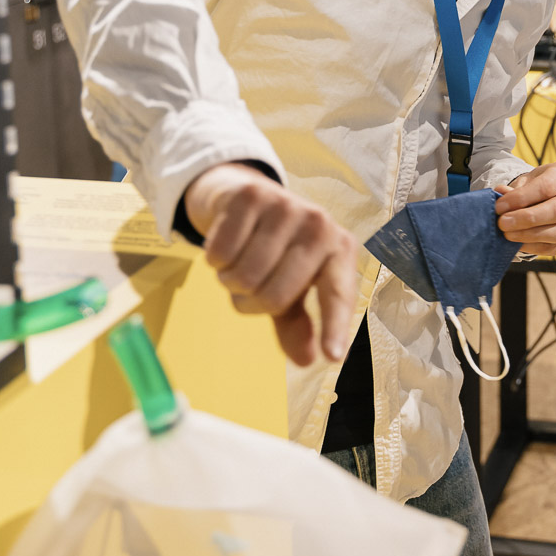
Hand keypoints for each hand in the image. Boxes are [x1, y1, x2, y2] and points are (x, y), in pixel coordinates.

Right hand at [182, 163, 357, 366]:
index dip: (334, 327)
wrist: (244, 195)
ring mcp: (286, 206)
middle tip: (250, 287)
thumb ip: (298, 325)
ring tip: (239, 264)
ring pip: (244, 278)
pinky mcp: (250, 195)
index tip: (332, 357)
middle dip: (251, 303)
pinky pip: (220, 254)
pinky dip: (215, 260)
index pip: (337, 294)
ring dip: (231, 283)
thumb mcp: (291, 289)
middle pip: (274, 297)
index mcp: (339, 250)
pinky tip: (227, 244)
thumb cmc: (276, 251)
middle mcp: (319, 224)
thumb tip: (306, 360)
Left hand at [494, 163, 555, 256]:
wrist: (542, 198)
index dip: (521, 198)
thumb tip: (501, 193)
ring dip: (530, 235)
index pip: (547, 186)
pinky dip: (533, 247)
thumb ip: (513, 189)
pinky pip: (555, 247)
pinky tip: (517, 243)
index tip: (500, 206)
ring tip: (508, 234)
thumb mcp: (523, 181)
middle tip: (503, 223)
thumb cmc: (533, 186)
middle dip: (527, 218)